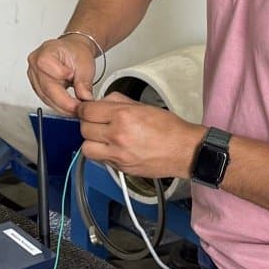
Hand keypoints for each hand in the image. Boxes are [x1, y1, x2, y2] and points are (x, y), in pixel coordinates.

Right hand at [27, 34, 97, 111]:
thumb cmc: (76, 51)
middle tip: (79, 109)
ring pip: (45, 97)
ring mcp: (33, 75)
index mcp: (45, 54)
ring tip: (76, 109)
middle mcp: (35, 64)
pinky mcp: (36, 85)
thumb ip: (84, 81)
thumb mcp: (85, 64)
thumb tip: (84, 97)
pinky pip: (45, 99)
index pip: (51, 75)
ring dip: (61, 107)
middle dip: (64, 103)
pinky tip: (68, 107)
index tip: (79, 92)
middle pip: (47, 89)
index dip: (65, 86)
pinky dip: (58, 105)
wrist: (72, 50)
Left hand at [77, 94, 203, 179]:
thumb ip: (118, 102)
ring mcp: (118, 154)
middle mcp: (118, 135)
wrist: (184, 151)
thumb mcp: (142, 106)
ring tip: (102, 138)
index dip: (84, 109)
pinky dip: (102, 154)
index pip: (87, 111)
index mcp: (122, 116)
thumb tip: (101, 101)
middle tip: (97, 123)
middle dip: (88, 124)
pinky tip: (112, 148)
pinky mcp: (121, 167)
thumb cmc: (169, 129)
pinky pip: (100, 160)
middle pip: (84, 129)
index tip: (86, 110)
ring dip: (91, 142)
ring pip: (86, 148)